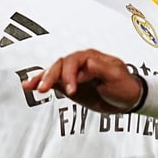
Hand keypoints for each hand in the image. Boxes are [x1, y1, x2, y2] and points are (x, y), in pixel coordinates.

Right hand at [23, 49, 141, 113]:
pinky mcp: (69, 84)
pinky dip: (41, 82)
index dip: (70, 75)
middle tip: (45, 89)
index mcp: (91, 58)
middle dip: (51, 76)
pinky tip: (30, 85)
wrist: (128, 99)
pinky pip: (53, 81)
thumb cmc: (124, 85)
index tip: (71, 90)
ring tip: (31, 86)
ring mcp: (73, 73)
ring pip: (53, 71)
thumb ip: (100, 68)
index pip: (73, 61)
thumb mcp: (116, 76)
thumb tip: (86, 64)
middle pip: (60, 65)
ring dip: (41, 78)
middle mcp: (80, 63)